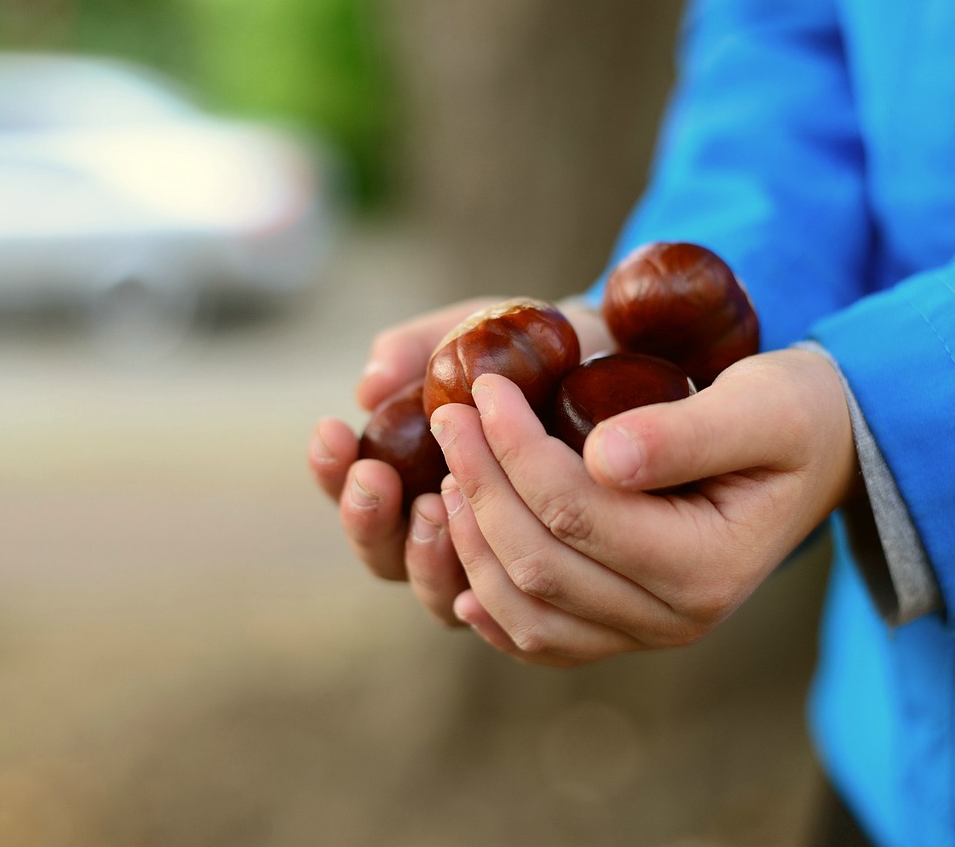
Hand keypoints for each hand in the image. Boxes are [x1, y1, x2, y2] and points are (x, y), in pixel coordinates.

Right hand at [308, 295, 613, 626]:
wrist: (624, 370)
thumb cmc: (538, 357)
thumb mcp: (479, 335)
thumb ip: (423, 350)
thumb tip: (370, 384)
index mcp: (413, 476)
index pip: (354, 491)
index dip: (330, 472)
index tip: (334, 431)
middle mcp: (448, 531)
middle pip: (383, 555)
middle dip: (368, 520)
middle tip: (376, 478)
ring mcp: (497, 565)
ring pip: (437, 593)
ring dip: (424, 555)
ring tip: (438, 504)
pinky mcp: (552, 589)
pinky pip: (510, 618)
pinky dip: (489, 594)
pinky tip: (485, 568)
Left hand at [430, 348, 856, 665]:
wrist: (817, 454)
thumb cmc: (792, 417)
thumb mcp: (762, 406)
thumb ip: (687, 432)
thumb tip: (603, 456)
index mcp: (706, 566)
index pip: (577, 511)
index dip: (515, 450)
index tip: (485, 388)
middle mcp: (675, 617)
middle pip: (540, 563)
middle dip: (482, 484)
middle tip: (450, 416)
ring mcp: (646, 632)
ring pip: (528, 610)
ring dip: (475, 542)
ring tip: (449, 472)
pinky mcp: (624, 628)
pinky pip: (544, 639)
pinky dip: (493, 610)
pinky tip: (459, 573)